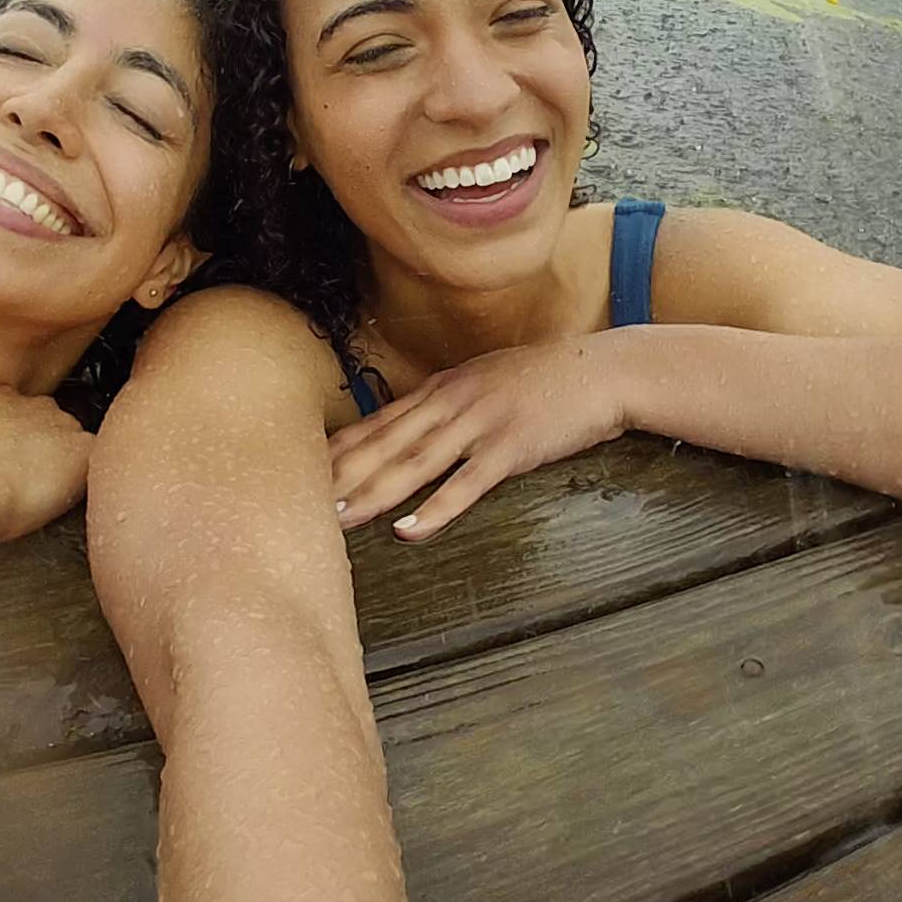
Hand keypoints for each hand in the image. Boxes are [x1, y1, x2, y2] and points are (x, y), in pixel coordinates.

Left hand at [327, 336, 630, 541]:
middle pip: (386, 443)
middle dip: (342, 474)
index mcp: (443, 388)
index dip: (340, 448)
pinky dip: (435, 509)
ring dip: (374, 492)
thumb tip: (416, 428)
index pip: (379, 421)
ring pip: (415, 464)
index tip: (302, 470)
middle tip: (299, 503)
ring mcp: (480, 424)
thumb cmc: (547, 381)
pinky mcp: (510, 449)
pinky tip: (408, 531)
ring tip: (338, 518)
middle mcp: (452, 402)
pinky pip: (466, 485)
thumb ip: (450, 404)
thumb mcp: (487, 382)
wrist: (602, 370)